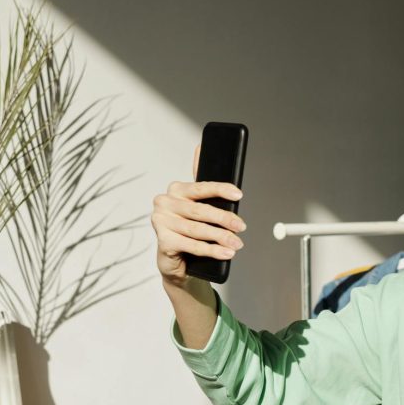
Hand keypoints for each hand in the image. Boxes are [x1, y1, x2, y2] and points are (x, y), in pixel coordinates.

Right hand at [149, 143, 246, 285]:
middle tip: (242, 227)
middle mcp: (164, 202)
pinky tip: (226, 253)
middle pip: (201, 210)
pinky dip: (212, 250)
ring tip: (237, 243)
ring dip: (221, 237)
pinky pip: (192, 245)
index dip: (221, 190)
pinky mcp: (162, 240)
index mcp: (176, 189)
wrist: (176, 258)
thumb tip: (200, 146)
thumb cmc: (191, 227)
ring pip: (198, 229)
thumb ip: (202, 182)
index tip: (239, 195)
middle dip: (225, 219)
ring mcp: (161, 221)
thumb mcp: (199, 204)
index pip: (201, 186)